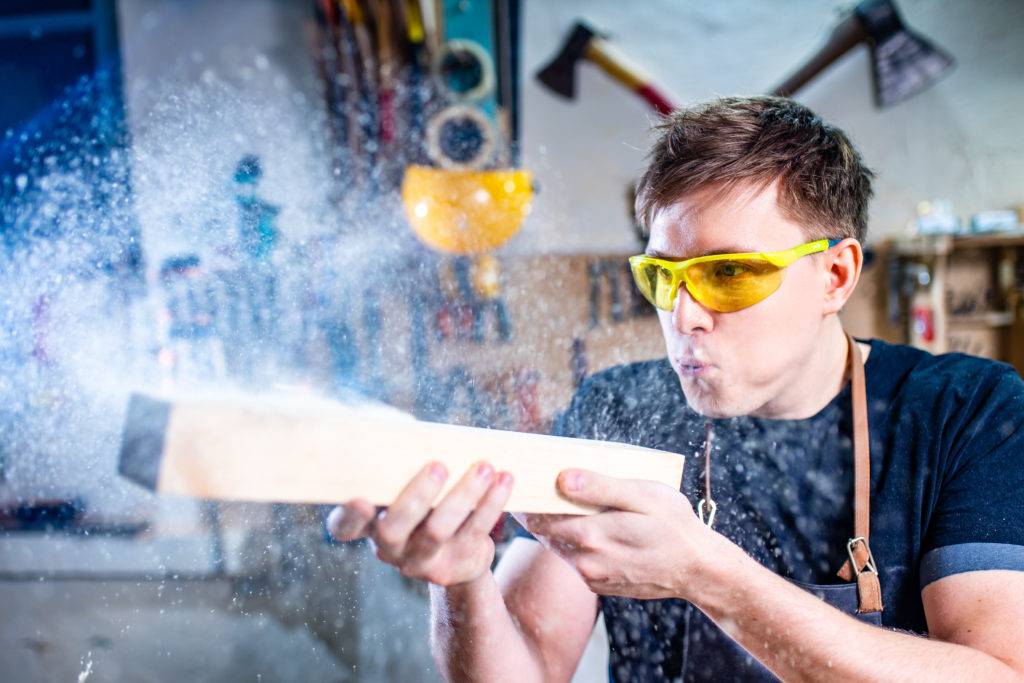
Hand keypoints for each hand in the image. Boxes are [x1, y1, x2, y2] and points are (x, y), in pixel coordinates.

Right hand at [326, 461, 512, 586]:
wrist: (457, 555)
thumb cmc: (426, 502)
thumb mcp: (407, 484)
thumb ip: (399, 461)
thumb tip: (404, 424)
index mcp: (369, 524)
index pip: (344, 527)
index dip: (349, 516)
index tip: (360, 498)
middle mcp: (389, 548)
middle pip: (393, 528)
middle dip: (416, 495)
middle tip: (438, 466)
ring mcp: (420, 562)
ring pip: (438, 530)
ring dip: (464, 495)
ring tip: (484, 467)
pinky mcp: (454, 566)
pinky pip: (475, 534)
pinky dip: (491, 504)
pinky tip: (504, 480)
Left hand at [518, 469, 719, 600]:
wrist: (696, 568)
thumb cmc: (673, 524)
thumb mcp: (645, 495)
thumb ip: (602, 487)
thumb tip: (563, 478)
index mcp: (593, 534)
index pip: (540, 515)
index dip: (527, 497)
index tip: (517, 480)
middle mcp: (586, 560)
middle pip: (544, 532)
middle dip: (533, 510)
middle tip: (526, 485)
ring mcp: (592, 576)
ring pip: (558, 546)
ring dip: (552, 527)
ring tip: (551, 501)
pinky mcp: (599, 585)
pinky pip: (575, 560)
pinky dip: (571, 543)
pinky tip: (580, 525)